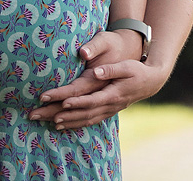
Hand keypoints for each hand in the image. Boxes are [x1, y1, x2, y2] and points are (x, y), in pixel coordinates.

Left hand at [29, 29, 159, 127]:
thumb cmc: (137, 70)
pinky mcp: (107, 111)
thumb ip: (110, 69)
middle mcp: (108, 106)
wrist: (150, 82)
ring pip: (84, 120)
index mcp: (112, 94)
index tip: (60, 102)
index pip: (89, 100)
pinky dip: (75, 124)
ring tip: (49, 122)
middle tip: (42, 114)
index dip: (75, 102)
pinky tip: (63, 124)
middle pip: (82, 113)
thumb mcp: (126, 66)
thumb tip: (95, 71)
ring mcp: (108, 111)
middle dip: (60, 114)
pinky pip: (89, 121)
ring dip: (67, 122)